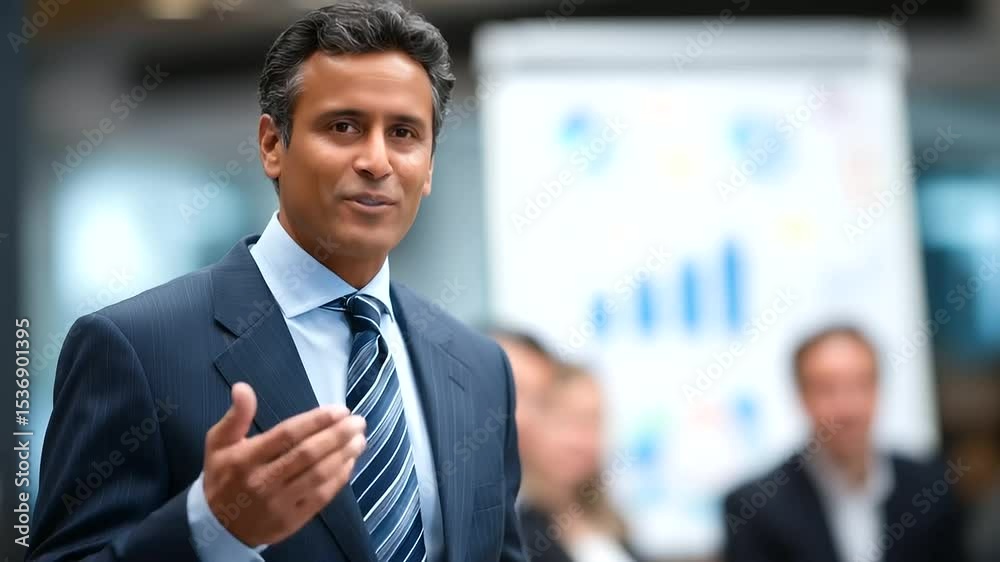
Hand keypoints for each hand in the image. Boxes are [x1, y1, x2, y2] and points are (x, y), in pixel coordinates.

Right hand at [202, 382, 366, 545]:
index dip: (316, 421)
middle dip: (337, 435)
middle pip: (307, 454)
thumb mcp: (218, 444)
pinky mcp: (292, 520)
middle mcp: (263, 481)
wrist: (218, 527)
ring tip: (360, 439)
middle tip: (358, 422)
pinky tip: (350, 462)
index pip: (287, 435)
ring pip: (318, 475)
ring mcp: (279, 503)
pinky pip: (321, 496)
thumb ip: (235, 416)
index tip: (340, 410)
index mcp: (246, 459)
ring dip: (344, 455)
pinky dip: (339, 478)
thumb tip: (243, 387)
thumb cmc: (223, 477)